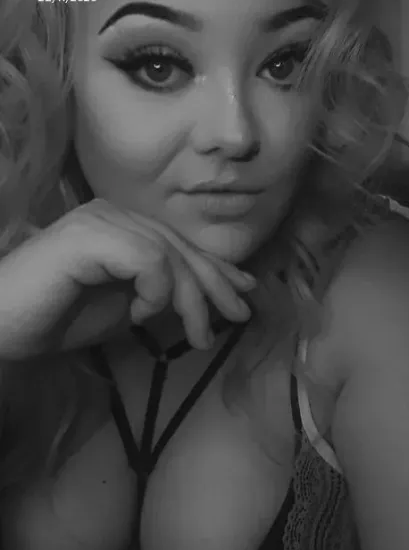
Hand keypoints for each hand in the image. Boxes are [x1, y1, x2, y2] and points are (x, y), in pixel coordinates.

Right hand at [0, 198, 255, 360]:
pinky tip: (142, 316)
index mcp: (122, 226)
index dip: (215, 269)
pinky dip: (155, 291)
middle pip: (181, 247)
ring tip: (197, 335)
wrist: (3, 327)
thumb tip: (202, 299)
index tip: (243, 293)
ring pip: (171, 254)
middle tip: (239, 315)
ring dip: (191, 299)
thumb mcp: (123, 309)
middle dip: (216, 284)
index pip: (179, 244)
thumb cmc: (56, 319)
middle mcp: (114, 214)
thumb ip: (159, 296)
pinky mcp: (91, 235)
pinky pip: (148, 260)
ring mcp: (101, 220)